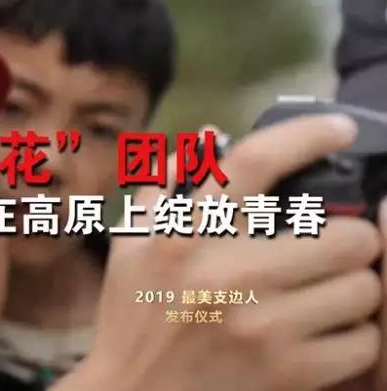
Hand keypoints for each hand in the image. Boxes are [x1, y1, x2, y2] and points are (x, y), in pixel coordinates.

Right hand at [58, 114, 381, 390]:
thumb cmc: (133, 315)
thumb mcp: (132, 244)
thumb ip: (165, 187)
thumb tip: (211, 136)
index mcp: (184, 235)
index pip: (254, 163)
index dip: (308, 136)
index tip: (339, 129)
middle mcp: (226, 274)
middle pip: (347, 235)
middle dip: (352, 237)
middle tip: (341, 244)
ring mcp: (262, 327)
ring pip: (364, 290)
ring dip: (353, 289)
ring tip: (329, 292)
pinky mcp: (288, 373)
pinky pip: (361, 341)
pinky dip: (351, 337)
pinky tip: (323, 333)